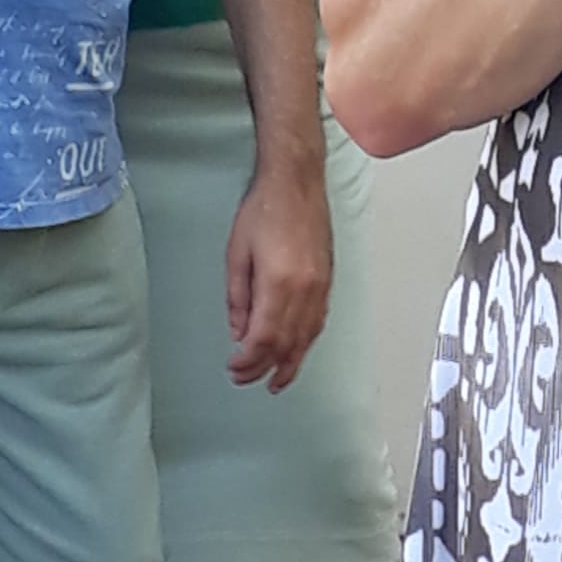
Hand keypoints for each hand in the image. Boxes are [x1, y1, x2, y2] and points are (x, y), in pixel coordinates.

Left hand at [225, 165, 332, 392]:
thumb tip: (239, 331)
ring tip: (277, 380)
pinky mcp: (328, 278)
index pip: (263, 338)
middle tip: (247, 379)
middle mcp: (305, 288)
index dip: (248, 361)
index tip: (234, 369)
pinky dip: (307, 341)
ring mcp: (321, 284)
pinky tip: (298, 349)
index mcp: (279, 283)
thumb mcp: (237, 254)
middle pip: (287, 343)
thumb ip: (237, 298)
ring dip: (291, 362)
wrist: (297, 181)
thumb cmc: (265, 209)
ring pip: (307, 336)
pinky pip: (319, 320)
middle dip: (265, 367)